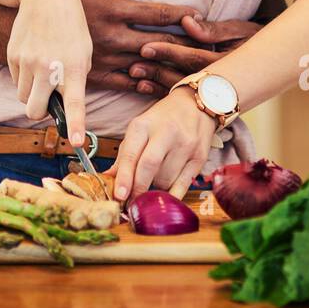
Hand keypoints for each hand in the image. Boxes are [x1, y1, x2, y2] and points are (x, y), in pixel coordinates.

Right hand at [8, 0, 92, 146]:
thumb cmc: (72, 27)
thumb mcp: (84, 52)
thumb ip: (75, 81)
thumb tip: (60, 106)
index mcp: (73, 67)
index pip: (75, 104)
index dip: (76, 126)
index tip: (78, 143)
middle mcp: (48, 67)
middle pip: (34, 111)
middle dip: (40, 112)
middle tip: (48, 101)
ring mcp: (27, 61)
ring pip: (23, 97)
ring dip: (32, 92)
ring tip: (43, 70)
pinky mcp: (12, 55)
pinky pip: (15, 80)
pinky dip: (23, 77)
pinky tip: (33, 57)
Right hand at [63, 0, 200, 96]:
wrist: (21, 20)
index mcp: (112, 10)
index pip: (156, 13)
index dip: (181, 14)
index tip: (198, 14)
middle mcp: (111, 36)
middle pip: (159, 42)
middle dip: (185, 44)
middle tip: (208, 46)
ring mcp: (103, 58)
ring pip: (146, 66)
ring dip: (170, 67)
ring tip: (193, 69)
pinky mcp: (91, 75)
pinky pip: (125, 84)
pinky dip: (143, 84)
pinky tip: (156, 83)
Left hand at [110, 87, 216, 201]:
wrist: (195, 104)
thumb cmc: (162, 119)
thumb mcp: (139, 129)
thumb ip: (125, 155)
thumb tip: (109, 179)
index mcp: (144, 125)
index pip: (132, 154)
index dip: (124, 177)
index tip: (119, 196)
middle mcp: (166, 133)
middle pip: (149, 167)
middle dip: (138, 188)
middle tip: (132, 202)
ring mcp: (185, 145)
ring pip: (166, 179)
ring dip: (155, 189)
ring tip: (152, 184)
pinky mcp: (200, 157)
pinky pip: (183, 185)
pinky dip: (172, 195)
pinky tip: (165, 195)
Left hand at [127, 14, 263, 91]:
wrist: (274, 63)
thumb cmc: (254, 39)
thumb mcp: (240, 30)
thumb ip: (213, 28)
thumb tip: (187, 20)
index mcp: (227, 62)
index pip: (193, 58)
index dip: (169, 53)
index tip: (146, 46)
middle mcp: (221, 82)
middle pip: (184, 78)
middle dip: (157, 72)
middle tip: (133, 67)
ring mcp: (215, 93)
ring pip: (181, 91)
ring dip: (156, 85)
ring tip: (134, 77)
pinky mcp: (209, 100)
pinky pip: (183, 100)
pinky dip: (162, 94)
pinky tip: (143, 89)